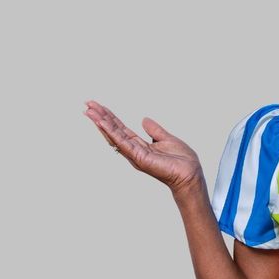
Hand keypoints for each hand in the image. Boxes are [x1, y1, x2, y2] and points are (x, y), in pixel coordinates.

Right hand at [84, 100, 203, 194]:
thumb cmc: (181, 160)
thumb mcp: (166, 139)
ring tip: (89, 111)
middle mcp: (133, 150)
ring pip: (114, 136)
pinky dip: (111, 132)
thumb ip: (154, 130)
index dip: (110, 118)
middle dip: (100, 118)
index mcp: (140, 145)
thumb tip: (144, 119)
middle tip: (87, 105)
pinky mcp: (139, 158)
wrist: (190, 173)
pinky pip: (122, 143)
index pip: (121, 129)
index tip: (98, 107)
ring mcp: (134, 155)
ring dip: (101, 123)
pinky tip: (102, 123)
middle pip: (114, 131)